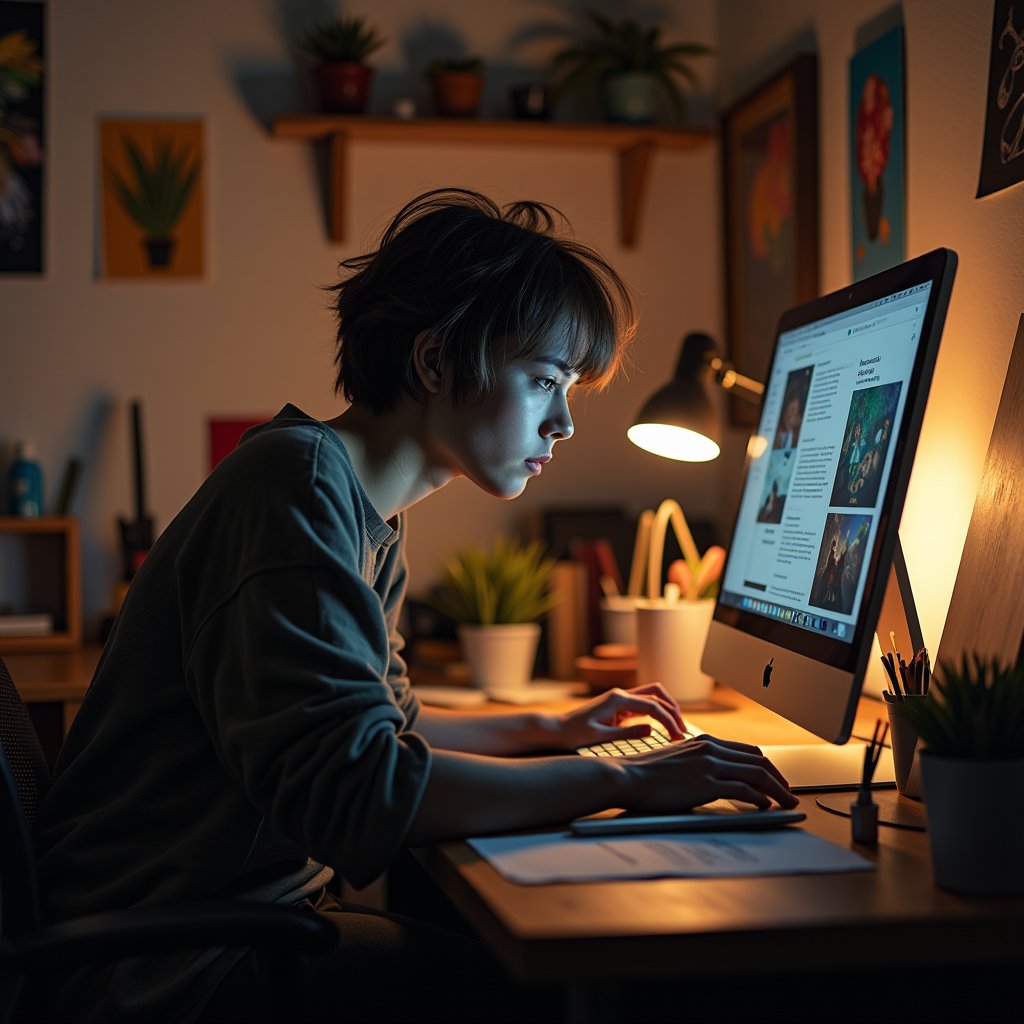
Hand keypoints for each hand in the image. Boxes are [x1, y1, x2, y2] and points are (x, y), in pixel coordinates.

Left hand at [553, 683, 687, 749]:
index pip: (652, 706)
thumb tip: (651, 730)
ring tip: (677, 726)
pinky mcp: (619, 706)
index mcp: (617, 699)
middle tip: (682, 730)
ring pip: (652, 695)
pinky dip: (657, 712)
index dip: (668, 720)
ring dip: (667, 707)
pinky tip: (663, 726)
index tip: (678, 736)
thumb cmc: (574, 734)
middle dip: (673, 710)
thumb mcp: (599, 737)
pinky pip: (644, 704)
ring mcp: (620, 699)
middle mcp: (621, 694)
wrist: (557, 730)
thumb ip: (626, 733)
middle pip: (657, 694)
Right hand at [621, 734, 798, 810]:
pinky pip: (743, 789)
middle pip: (759, 761)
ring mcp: (709, 765)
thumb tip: (713, 775)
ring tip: (786, 803)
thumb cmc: (647, 773)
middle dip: (779, 779)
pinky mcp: (705, 783)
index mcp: (705, 741)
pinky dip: (759, 798)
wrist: (627, 776)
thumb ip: (697, 761)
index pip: (748, 751)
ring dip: (777, 790)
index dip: (768, 767)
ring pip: (757, 774)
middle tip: (790, 794)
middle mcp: (711, 749)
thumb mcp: (677, 758)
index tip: (776, 780)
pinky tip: (764, 807)